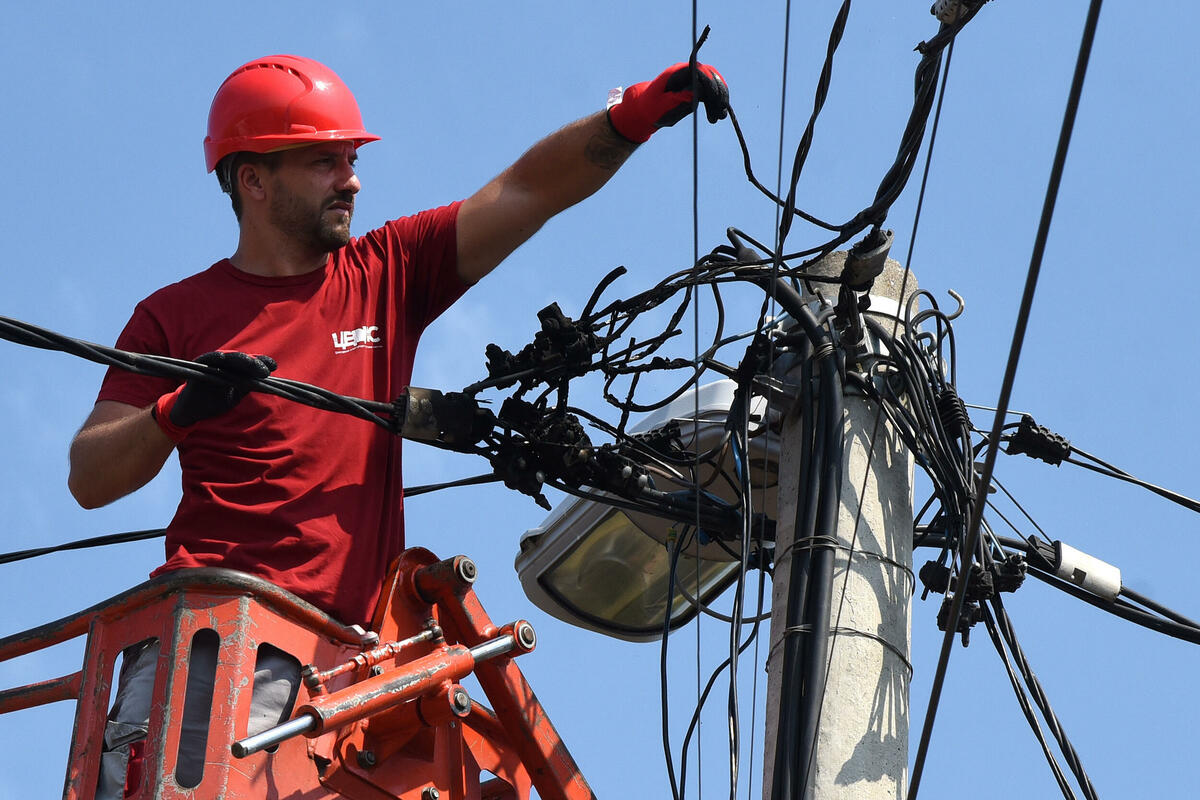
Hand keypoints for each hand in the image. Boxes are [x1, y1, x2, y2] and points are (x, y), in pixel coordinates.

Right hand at [154, 351, 276, 438]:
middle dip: (255, 362)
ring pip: (229, 358)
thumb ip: (246, 386)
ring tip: (256, 367)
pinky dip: (219, 358)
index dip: (261, 363)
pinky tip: (228, 358)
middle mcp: (222, 364)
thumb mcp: (234, 395)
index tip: (273, 366)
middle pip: (241, 359)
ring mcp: (210, 363)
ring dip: (243, 360)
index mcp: (231, 369)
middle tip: (267, 370)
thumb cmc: (212, 402)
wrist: (190, 411)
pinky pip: (210, 359)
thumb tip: (265, 381)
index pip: (248, 364)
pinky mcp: (199, 366)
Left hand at [607, 61, 729, 143]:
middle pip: (710, 75)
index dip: (710, 82)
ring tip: (719, 117)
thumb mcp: (661, 105)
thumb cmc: (650, 107)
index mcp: (677, 72)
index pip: (699, 70)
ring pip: (714, 84)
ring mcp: (693, 80)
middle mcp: (687, 72)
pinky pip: (711, 93)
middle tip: (720, 111)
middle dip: (718, 92)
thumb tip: (695, 93)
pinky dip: (716, 103)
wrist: (645, 110)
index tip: (715, 99)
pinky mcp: (697, 89)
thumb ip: (677, 98)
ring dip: (719, 99)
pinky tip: (718, 115)